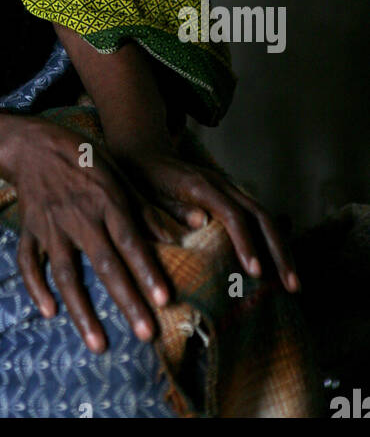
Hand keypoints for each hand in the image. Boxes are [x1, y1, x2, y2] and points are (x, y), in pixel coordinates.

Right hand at [0, 116, 171, 353]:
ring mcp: (51, 226)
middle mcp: (80, 216)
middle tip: (145, 334)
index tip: (164, 299)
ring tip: (98, 344)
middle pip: (104, 264)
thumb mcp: (119, 175)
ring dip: (82, 310)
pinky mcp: (29, 230)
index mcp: (106, 201)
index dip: (147, 271)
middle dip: (126, 300)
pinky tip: (49, 313)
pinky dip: (36, 288)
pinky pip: (29, 263)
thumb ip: (146, 209)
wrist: (33, 143)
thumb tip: (178, 238)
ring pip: (65, 272)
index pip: (131, 241)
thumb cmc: (84, 160)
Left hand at [108, 141, 300, 294]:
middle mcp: (222, 184)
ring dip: (282, 249)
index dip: (245, 243)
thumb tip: (201, 222)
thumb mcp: (148, 192)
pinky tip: (281, 266)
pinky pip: (259, 219)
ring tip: (292, 284)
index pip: (233, 215)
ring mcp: (230, 189)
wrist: (144, 150)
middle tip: (291, 285)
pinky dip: (273, 242)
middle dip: (279, 251)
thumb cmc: (142, 177)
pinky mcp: (231, 196)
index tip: (255, 271)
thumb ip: (172, 207)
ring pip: (266, 217)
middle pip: (260, 216)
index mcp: (201, 186)